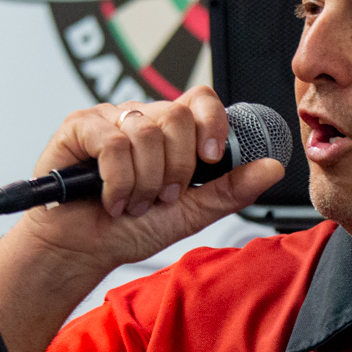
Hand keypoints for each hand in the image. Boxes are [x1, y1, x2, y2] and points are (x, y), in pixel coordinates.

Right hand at [18, 85, 284, 273]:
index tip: (212, 157)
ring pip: (146, 134)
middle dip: (175, 169)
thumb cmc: (130, 229)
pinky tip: (111, 199)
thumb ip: (230, 190)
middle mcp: (142, 118)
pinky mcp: (79, 127)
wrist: (83, 251)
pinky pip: (112, 143)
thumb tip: (273, 168)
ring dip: (144, 183)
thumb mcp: (190, 213)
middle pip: (177, 117)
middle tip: (162, 197)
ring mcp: (110, 119)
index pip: (202, 100)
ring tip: (133, 203)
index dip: (212, 123)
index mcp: (171, 133)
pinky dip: (118, 182)